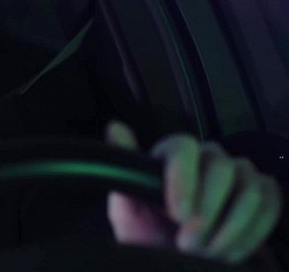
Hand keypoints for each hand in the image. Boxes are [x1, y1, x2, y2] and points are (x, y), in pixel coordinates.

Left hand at [105, 120, 282, 263]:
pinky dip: (251, 233)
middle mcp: (209, 155)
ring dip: (229, 229)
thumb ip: (123, 174)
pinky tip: (230, 252)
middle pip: (220, 169)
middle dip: (207, 214)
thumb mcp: (127, 211)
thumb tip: (115, 127)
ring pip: (249, 190)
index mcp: (173, 153)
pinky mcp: (264, 192)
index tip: (177, 215)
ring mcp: (239, 172)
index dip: (183, 180)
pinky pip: (269, 204)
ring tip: (206, 252)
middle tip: (188, 245)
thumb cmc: (150, 236)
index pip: (183, 147)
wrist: (175, 262)